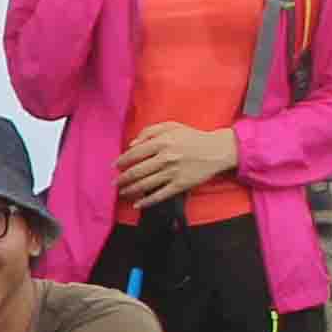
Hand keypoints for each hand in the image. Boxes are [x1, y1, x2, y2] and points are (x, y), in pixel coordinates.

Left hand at [115, 123, 237, 212]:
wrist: (216, 150)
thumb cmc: (192, 137)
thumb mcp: (171, 126)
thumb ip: (149, 131)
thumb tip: (131, 145)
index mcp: (162, 142)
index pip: (134, 154)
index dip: (122, 161)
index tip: (114, 166)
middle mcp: (165, 158)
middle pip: (137, 171)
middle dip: (122, 178)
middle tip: (115, 182)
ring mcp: (172, 173)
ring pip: (145, 184)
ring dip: (130, 190)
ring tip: (122, 192)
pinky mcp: (180, 185)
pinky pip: (160, 195)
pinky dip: (146, 201)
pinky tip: (137, 205)